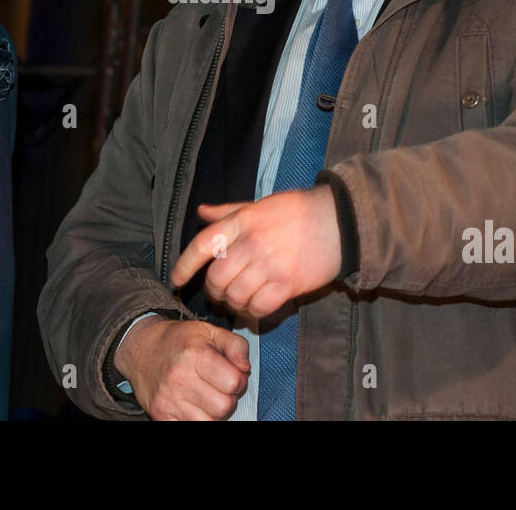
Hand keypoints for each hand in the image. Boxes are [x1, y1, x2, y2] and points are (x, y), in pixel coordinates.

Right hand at [114, 317, 249, 420]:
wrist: (141, 350)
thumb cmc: (180, 340)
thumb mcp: (210, 331)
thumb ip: (236, 346)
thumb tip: (245, 369)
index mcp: (196, 354)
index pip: (234, 382)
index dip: (239, 380)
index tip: (232, 375)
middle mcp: (180, 378)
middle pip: (224, 407)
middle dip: (228, 399)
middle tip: (219, 388)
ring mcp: (168, 400)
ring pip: (210, 422)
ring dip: (214, 413)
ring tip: (207, 398)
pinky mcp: (160, 416)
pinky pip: (191, 427)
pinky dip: (198, 420)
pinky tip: (194, 406)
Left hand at [170, 185, 341, 318]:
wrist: (338, 221)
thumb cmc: (297, 211)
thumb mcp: (259, 205)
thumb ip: (228, 211)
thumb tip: (201, 213)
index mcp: (242, 221)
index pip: (202, 246)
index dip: (185, 266)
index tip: (177, 280)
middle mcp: (252, 243)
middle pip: (216, 278)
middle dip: (213, 291)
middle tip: (219, 292)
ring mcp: (270, 265)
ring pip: (236, 296)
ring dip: (233, 303)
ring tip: (239, 299)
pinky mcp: (288, 284)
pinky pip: (259, 307)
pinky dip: (253, 312)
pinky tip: (256, 306)